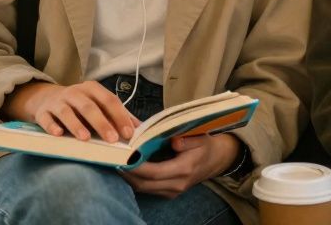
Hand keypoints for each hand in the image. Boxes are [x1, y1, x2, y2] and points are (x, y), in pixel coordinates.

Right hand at [1, 80, 139, 142]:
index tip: (128, 133)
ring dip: (77, 125)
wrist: (46, 99)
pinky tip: (58, 134)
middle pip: (89, 106)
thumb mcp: (98, 105)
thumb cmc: (79, 106)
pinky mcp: (43, 112)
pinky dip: (52, 126)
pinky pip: (47, 119)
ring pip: (67, 112)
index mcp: (92, 89)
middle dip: (102, 123)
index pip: (109, 100)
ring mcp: (58, 102)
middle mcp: (75, 93)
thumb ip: (117, 115)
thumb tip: (140, 129)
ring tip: (86, 138)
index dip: (120, 116)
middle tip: (112, 139)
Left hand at [120, 133, 240, 197]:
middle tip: (113, 159)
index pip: (154, 172)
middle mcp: (177, 184)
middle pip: (144, 184)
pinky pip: (148, 188)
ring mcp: (173, 191)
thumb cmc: (206, 145)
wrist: (217, 160)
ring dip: (129, 177)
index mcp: (184, 169)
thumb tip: (174, 141)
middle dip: (127, 173)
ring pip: (143, 188)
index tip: (123, 157)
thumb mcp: (201, 137)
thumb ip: (188, 140)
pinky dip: (136, 179)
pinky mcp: (169, 192)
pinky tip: (129, 168)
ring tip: (117, 162)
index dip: (136, 166)